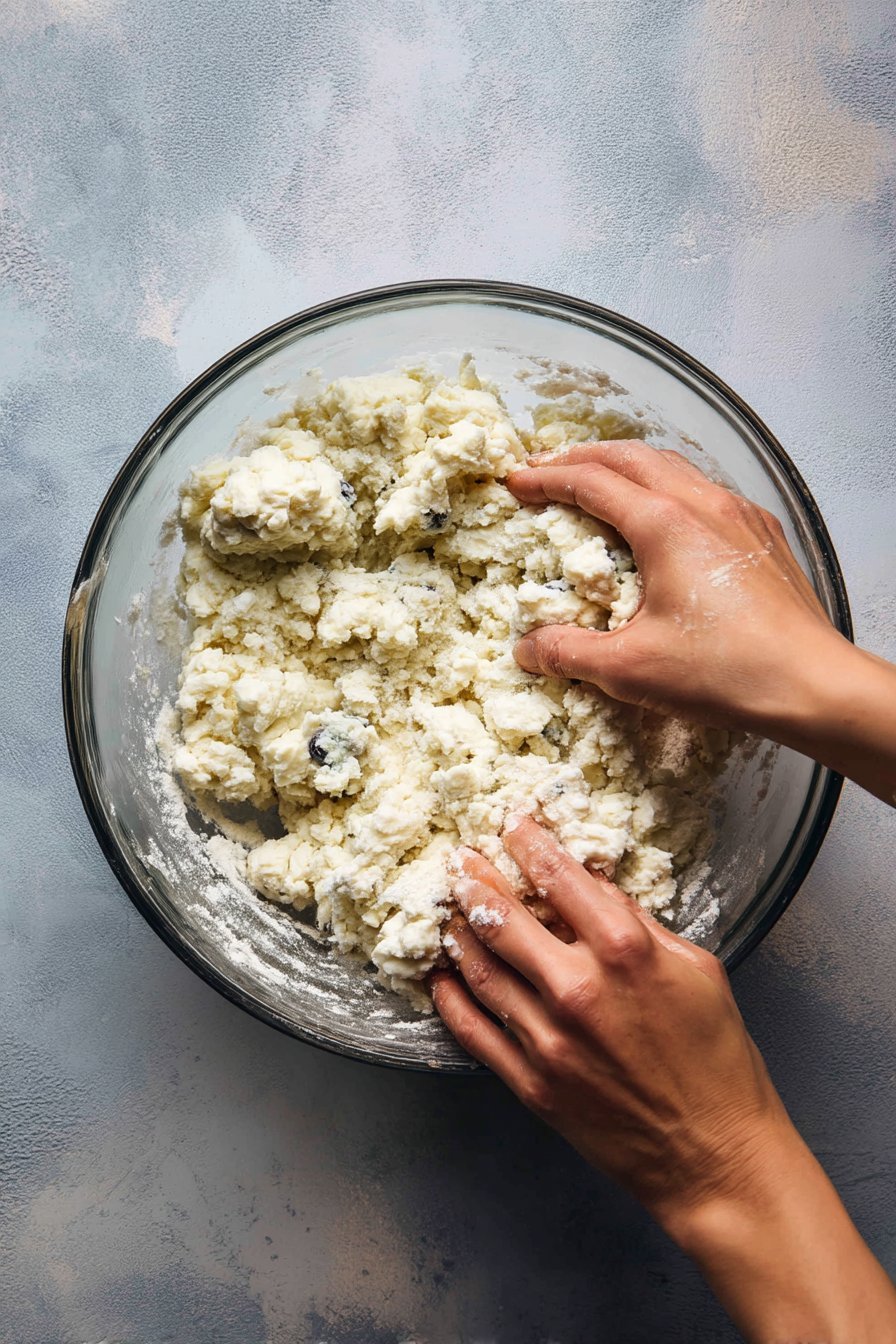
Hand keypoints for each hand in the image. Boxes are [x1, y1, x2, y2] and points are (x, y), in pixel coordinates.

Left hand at [433, 817, 783, 1218]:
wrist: (715, 1155)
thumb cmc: (717, 1060)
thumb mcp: (697, 968)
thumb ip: (640, 923)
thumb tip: (595, 887)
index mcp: (626, 952)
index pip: (559, 877)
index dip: (529, 842)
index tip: (513, 823)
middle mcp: (578, 989)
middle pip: (502, 917)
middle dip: (473, 880)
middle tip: (458, 861)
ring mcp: (549, 1040)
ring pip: (479, 970)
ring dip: (457, 933)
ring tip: (447, 911)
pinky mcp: (532, 1084)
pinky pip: (475, 1031)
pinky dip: (451, 1000)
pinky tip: (441, 978)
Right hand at [507, 441, 841, 732]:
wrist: (811, 684)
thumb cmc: (722, 672)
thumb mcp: (629, 669)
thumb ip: (570, 653)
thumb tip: (526, 649)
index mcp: (664, 523)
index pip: (591, 482)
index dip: (547, 478)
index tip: (516, 482)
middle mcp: (702, 503)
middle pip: (630, 456)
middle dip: (581, 457)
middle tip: (547, 469)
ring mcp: (738, 514)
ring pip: (672, 466)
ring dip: (626, 466)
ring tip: (599, 481)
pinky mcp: (762, 534)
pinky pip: (705, 490)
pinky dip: (668, 486)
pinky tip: (665, 515)